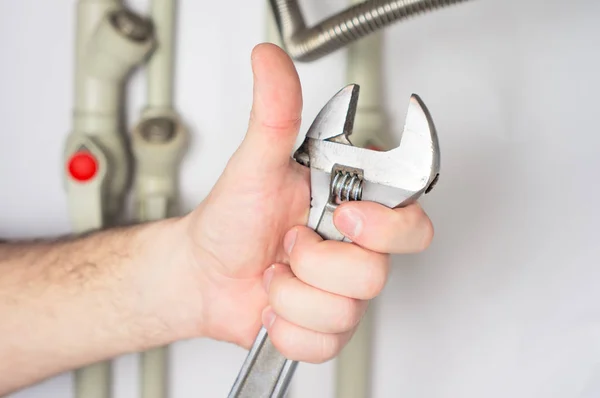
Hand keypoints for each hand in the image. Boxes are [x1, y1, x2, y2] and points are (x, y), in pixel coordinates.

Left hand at [168, 43, 433, 362]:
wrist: (203, 273)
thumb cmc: (231, 220)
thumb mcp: (252, 165)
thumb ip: (273, 113)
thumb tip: (270, 61)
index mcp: (351, 207)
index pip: (409, 219)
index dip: (385, 225)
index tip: (341, 215)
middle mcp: (354, 250)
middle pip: (377, 273)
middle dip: (317, 261)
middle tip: (290, 241)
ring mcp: (342, 292)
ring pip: (345, 310)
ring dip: (292, 292)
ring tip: (274, 271)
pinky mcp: (327, 327)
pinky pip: (323, 342)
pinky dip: (285, 325)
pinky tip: (273, 302)